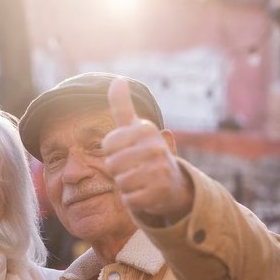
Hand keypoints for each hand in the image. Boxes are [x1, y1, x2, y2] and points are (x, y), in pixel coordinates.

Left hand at [102, 77, 193, 224]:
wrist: (172, 184)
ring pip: (120, 182)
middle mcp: (155, 147)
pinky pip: (129, 199)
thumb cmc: (145, 153)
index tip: (128, 151)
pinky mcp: (159, 193)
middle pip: (112, 164)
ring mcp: (159, 171)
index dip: (113, 153)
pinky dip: (133, 200)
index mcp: (146, 129)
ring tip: (140, 180)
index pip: (108, 145)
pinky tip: (146, 193)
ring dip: (126, 186)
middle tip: (135, 169)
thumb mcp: (135, 128)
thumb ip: (122, 106)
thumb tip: (117, 79)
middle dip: (118, 171)